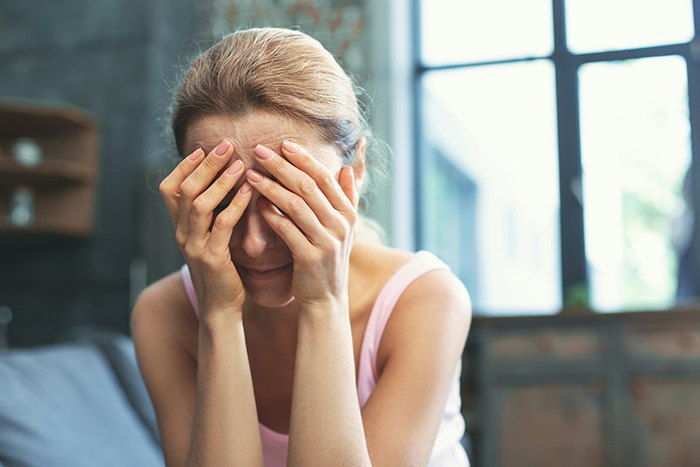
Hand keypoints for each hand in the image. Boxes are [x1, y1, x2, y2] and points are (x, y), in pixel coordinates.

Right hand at [159, 139, 252, 316]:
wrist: (220, 307)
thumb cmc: (220, 269)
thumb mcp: (208, 238)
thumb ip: (210, 214)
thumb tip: (222, 181)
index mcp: (179, 227)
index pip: (169, 188)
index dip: (184, 166)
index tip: (204, 148)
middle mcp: (181, 233)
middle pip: (185, 189)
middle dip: (206, 164)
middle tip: (226, 144)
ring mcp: (193, 246)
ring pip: (199, 204)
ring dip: (220, 180)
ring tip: (239, 163)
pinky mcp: (212, 258)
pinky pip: (221, 225)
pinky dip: (234, 205)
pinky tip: (248, 191)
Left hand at [245, 141, 357, 309]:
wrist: (326, 299)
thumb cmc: (327, 258)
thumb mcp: (344, 228)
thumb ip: (347, 197)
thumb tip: (349, 167)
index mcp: (347, 213)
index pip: (324, 177)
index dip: (303, 158)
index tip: (282, 144)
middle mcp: (340, 225)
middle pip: (308, 187)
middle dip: (282, 166)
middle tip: (260, 151)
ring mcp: (326, 242)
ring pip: (296, 206)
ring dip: (271, 187)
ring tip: (251, 174)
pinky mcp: (310, 258)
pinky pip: (287, 230)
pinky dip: (272, 215)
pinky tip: (257, 204)